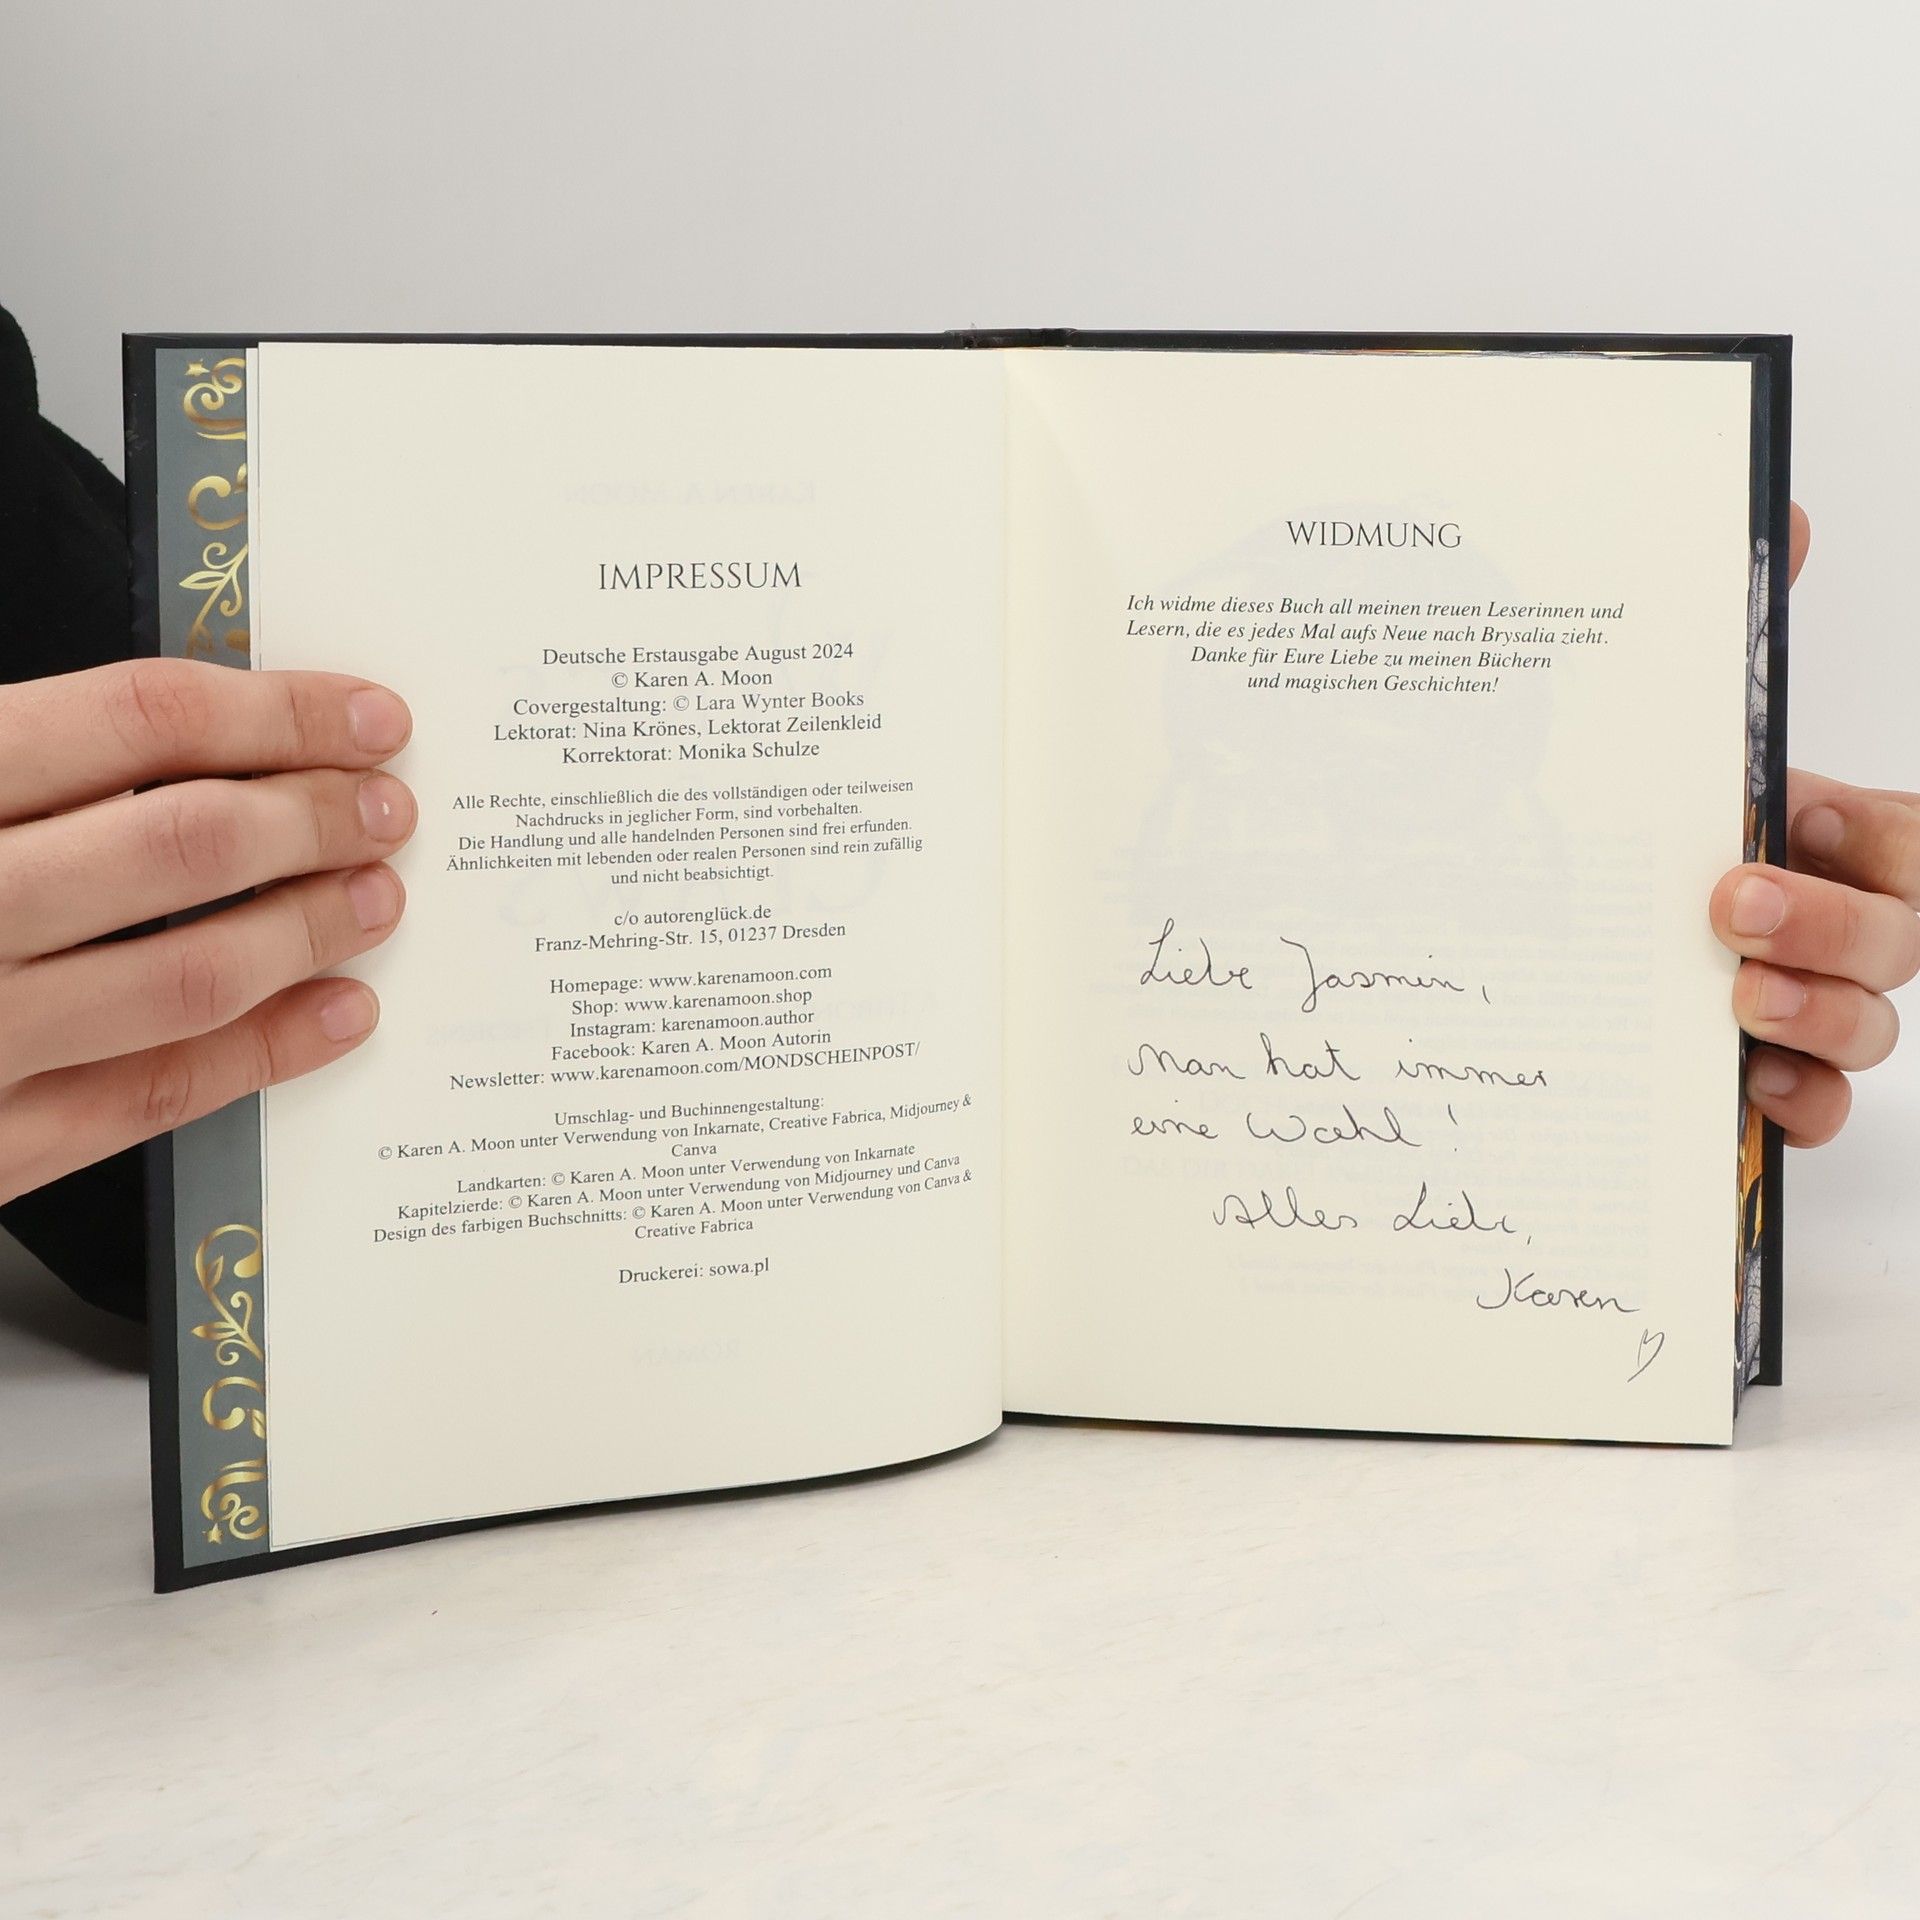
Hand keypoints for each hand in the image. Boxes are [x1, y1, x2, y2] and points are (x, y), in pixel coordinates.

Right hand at [0, 659, 414, 1203]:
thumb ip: (17, 753)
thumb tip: (191, 721)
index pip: (135, 722)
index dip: (275, 711)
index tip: (365, 715)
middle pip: (183, 841)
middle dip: (315, 817)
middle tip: (393, 806)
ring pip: (187, 973)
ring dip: (308, 928)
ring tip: (379, 896)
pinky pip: (148, 1096)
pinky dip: (262, 1054)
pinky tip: (336, 1012)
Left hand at [1710, 503, 1919, 1143]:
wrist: (1631, 900)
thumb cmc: (1689, 822)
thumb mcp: (1712, 731)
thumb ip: (1753, 627)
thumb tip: (1777, 511)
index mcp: (1850, 839)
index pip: (1913, 843)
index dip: (1875, 835)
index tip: (1794, 807)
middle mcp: (1852, 924)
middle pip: (1899, 940)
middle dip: (1831, 924)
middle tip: (1737, 904)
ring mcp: (1821, 1004)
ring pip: (1867, 1030)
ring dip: (1815, 1019)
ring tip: (1736, 1004)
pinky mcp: (1774, 1072)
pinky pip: (1813, 1108)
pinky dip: (1796, 1106)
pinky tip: (1748, 1093)